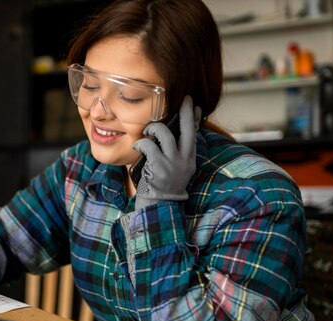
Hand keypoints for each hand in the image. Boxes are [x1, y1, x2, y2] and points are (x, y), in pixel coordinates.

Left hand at [132, 95, 200, 209]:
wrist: (158, 209)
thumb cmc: (161, 188)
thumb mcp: (175, 172)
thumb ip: (175, 156)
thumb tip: (170, 135)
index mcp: (189, 161)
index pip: (194, 135)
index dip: (195, 119)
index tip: (195, 106)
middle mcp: (184, 161)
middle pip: (188, 129)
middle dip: (186, 112)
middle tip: (185, 99)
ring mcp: (173, 164)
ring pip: (166, 134)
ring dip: (154, 128)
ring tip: (147, 131)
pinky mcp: (159, 167)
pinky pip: (150, 146)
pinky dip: (141, 143)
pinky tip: (137, 147)